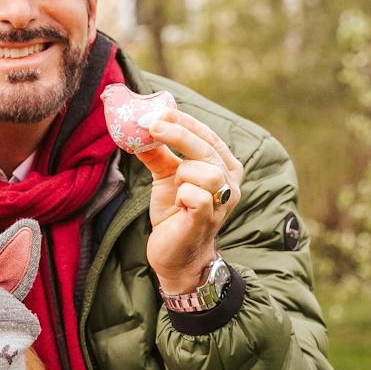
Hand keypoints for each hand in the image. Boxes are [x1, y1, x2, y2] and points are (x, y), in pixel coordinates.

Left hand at [131, 108, 244, 294]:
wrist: (175, 256)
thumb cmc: (175, 214)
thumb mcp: (166, 178)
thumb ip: (158, 153)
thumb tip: (139, 128)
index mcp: (225, 167)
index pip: (208, 136)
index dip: (185, 123)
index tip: (160, 113)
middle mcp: (230, 183)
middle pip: (206, 149)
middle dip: (178, 134)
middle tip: (152, 125)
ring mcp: (222, 203)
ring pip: (204, 171)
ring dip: (182, 174)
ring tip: (175, 188)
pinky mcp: (208, 220)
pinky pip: (196, 195)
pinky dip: (182, 195)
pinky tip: (179, 206)